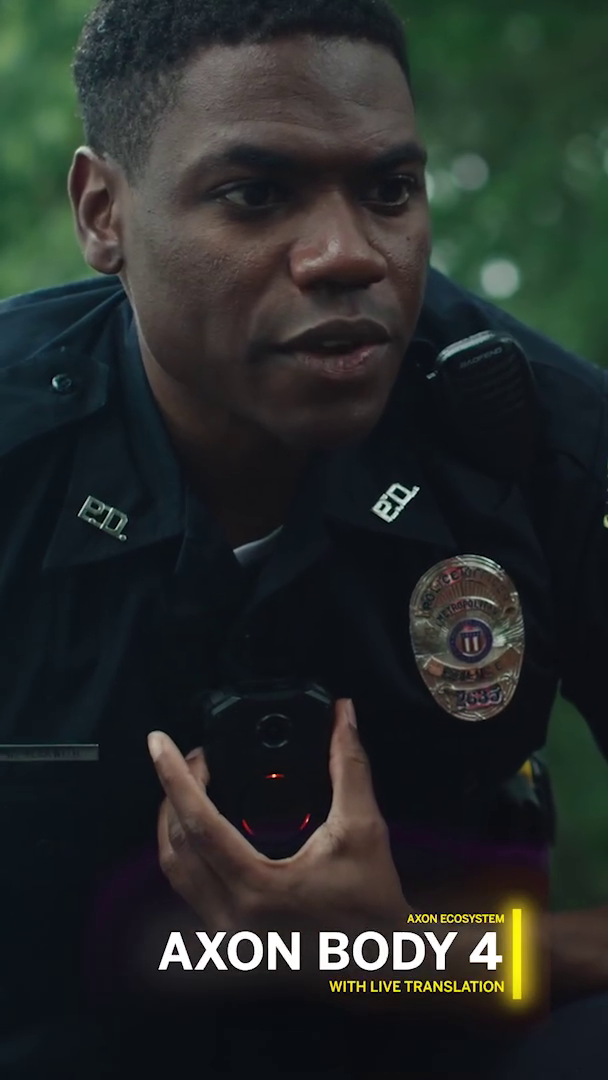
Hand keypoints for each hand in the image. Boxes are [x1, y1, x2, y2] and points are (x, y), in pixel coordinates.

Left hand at [148, 699, 408, 949]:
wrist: (385, 966)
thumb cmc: (374, 905)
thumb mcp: (362, 828)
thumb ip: (349, 767)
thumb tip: (342, 718)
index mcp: (259, 888)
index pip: (199, 823)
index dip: (175, 776)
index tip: (159, 743)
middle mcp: (233, 917)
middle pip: (175, 845)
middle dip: (173, 793)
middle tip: (191, 758)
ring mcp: (228, 935)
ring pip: (176, 873)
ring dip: (174, 826)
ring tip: (189, 788)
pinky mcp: (231, 941)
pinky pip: (190, 892)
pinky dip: (188, 855)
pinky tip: (203, 831)